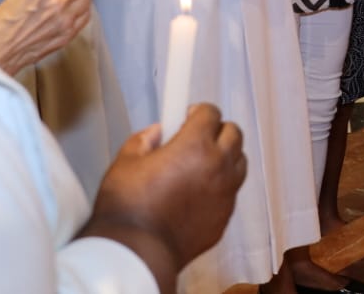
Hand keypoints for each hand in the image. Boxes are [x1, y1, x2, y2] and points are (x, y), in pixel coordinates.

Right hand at [80, 105, 247, 289]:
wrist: (136, 252)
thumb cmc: (127, 207)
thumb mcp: (125, 163)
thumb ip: (144, 139)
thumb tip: (158, 131)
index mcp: (195, 145)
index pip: (211, 113)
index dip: (198, 111)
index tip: (187, 116)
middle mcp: (219, 165)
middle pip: (233, 133)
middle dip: (216, 130)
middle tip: (196, 138)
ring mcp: (227, 191)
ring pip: (239, 160)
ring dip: (225, 156)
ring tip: (201, 164)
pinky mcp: (226, 214)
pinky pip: (232, 190)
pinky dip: (221, 184)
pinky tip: (199, 192)